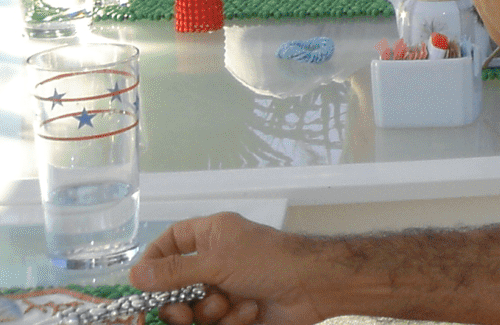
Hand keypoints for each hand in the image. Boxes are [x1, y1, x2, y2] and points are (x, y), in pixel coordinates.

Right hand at [131, 214, 332, 324]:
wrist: (312, 287)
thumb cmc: (269, 261)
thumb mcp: (217, 262)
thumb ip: (175, 271)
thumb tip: (134, 274)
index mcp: (212, 235)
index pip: (171, 241)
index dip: (155, 261)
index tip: (143, 284)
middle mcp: (216, 259)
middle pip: (175, 285)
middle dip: (179, 303)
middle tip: (183, 311)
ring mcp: (225, 287)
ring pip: (194, 309)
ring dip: (210, 312)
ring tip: (230, 304)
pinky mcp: (235, 312)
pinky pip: (215, 323)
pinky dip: (230, 320)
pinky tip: (249, 311)